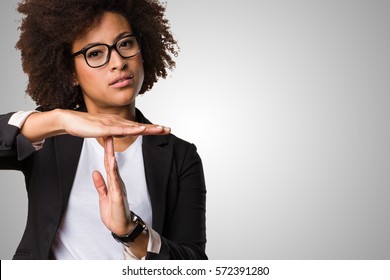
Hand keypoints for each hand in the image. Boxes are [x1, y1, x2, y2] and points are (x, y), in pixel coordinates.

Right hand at [21, 109, 169, 142]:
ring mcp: (111, 124)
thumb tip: (123, 133)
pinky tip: (140, 130)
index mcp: (119, 124)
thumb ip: (114, 132)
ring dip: (147, 128)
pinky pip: (119, 130)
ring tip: (160, 129)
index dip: (152, 129)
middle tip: (169, 129)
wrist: (69, 120)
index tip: (164, 130)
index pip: (138, 127)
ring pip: (133, 127)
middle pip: (140, 126)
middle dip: (155, 128)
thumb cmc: (86, 125)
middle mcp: (118, 122)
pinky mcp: (104, 128)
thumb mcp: (104, 131)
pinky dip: (131, 130)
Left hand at [92, 136, 133, 235]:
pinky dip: (113, 170)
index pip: (109, 163)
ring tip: (110, 143)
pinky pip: (115, 180)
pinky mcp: (118, 194)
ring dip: (111, 155)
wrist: (122, 227)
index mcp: (113, 181)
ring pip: (114, 168)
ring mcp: (118, 187)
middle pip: (112, 162)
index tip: (105, 138)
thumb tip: (95, 172)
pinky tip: (112, 162)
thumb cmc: (114, 213)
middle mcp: (117, 182)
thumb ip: (100, 184)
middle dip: (109, 148)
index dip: (107, 150)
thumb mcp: (104, 196)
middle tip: (108, 133)